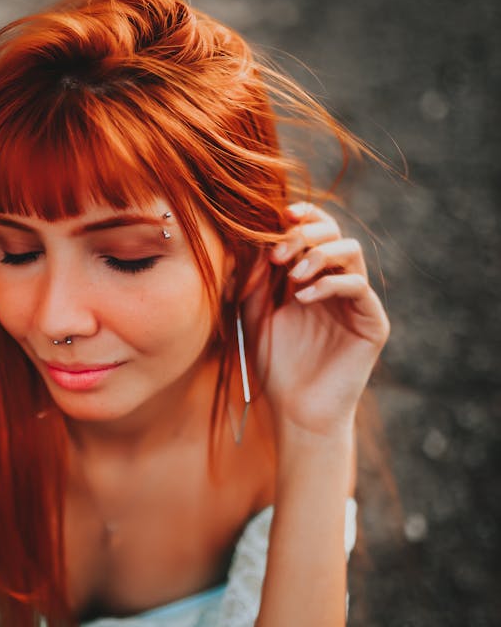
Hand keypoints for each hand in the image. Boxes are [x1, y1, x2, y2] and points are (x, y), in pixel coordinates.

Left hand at [244, 201, 389, 436]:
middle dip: (305, 235)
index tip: (278, 215)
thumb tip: (258, 238)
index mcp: (311, 276)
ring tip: (293, 277)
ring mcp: (356, 301)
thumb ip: (256, 277)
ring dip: (319, 255)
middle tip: (279, 254)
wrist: (296, 410)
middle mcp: (337, 283)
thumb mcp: (254, 313)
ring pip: (350, 252)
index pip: (314, 230)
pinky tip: (304, 299)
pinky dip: (330, 284)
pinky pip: (358, 287)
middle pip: (334, 232)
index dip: (300, 216)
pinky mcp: (372, 322)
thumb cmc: (274, 365)